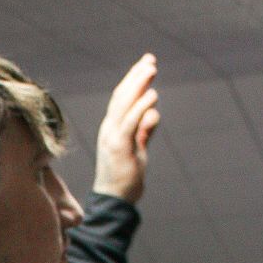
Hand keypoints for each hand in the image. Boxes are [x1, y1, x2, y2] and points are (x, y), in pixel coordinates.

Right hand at [91, 53, 158, 204]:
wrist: (114, 201)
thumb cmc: (125, 178)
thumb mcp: (137, 150)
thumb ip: (144, 132)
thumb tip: (153, 114)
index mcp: (112, 128)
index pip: (121, 98)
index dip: (132, 80)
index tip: (146, 64)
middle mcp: (109, 129)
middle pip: (121, 96)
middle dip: (136, 76)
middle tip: (150, 60)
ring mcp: (112, 137)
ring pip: (124, 105)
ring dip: (138, 85)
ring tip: (151, 69)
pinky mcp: (119, 147)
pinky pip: (130, 123)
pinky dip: (140, 108)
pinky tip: (151, 95)